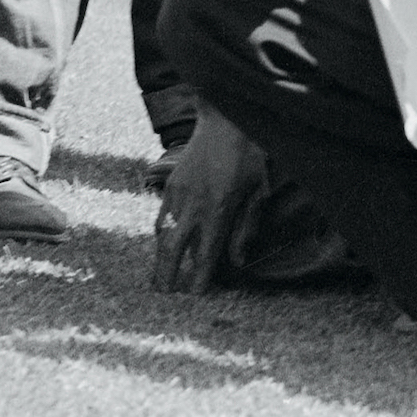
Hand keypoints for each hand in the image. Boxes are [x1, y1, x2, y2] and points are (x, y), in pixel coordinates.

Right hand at [150, 116, 275, 294]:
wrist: (224, 118)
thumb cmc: (249, 155)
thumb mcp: (259, 192)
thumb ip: (247, 228)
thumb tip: (237, 261)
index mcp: (219, 210)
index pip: (205, 254)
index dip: (198, 279)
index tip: (193, 299)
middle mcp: (195, 205)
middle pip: (174, 248)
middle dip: (166, 274)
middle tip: (161, 296)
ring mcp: (179, 192)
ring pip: (165, 232)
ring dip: (161, 257)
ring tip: (157, 278)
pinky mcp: (172, 182)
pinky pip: (163, 214)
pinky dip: (161, 232)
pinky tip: (162, 242)